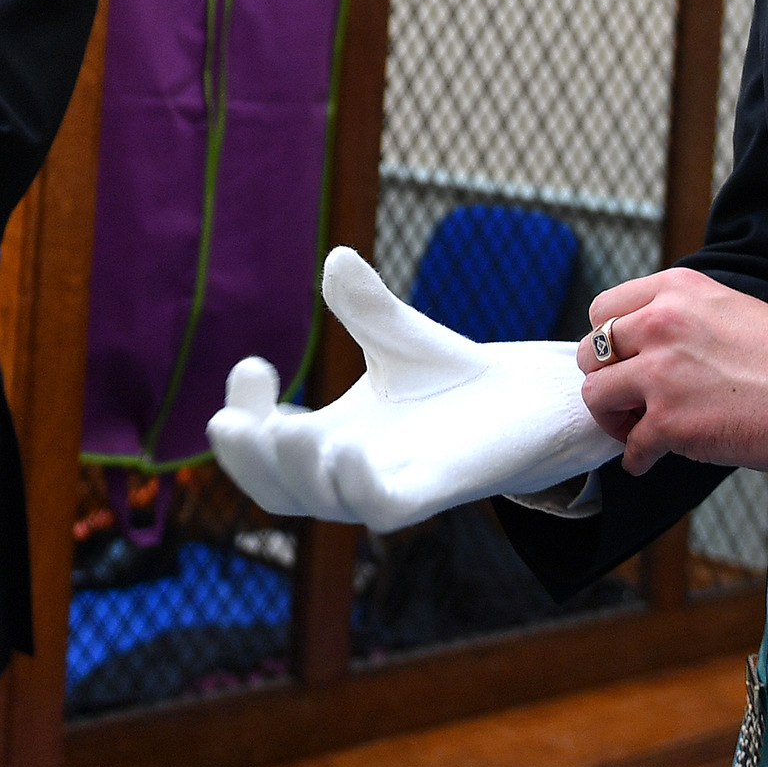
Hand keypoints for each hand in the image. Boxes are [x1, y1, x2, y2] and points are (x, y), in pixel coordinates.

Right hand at [208, 247, 623, 532]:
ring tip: (287, 427)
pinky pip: (385, 507)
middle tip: (232, 418)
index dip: (239, 422)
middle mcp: (353, 472)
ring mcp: (393, 484)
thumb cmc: (459, 383)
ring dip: (294, 470)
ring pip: (322, 501)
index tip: (251, 366)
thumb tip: (337, 258)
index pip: (262, 452)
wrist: (535, 401)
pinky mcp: (438, 489)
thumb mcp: (399, 338)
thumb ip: (365, 307)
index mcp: (331, 441)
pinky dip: (358, 485)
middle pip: (275, 491)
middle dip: (244, 457)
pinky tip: (345, 444)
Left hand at [578, 268, 767, 475]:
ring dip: (613, 419)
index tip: (624, 360)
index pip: (603, 309)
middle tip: (629, 399)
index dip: (609, 341)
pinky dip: (638, 458)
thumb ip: (680, 319)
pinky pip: (628, 445)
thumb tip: (643, 350)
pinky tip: (652, 458)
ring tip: (637, 429)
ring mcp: (662, 373)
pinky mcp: (670, 422)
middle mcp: (661, 324)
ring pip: (596, 396)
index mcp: (675, 291)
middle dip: (607, 379)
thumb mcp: (726, 307)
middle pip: (590, 353)